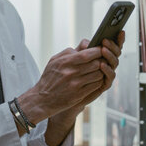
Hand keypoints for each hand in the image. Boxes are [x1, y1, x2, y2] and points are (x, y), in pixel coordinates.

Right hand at [43, 31, 125, 145]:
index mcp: (65, 62)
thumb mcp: (54, 61)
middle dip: (102, 61)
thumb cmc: (49, 78)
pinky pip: (96, 85)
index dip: (97, 51)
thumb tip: (84, 46)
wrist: (42, 99)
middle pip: (96, 64)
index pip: (87, 53)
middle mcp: (71, 72)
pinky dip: (98, 81)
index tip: (101, 49)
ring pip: (98, 74)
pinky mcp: (79, 94)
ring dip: (101, 72)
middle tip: (103, 60)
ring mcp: (76, 84)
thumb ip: (69, 52)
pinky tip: (96, 79)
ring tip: (99, 70)